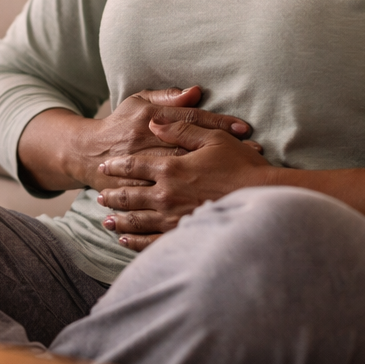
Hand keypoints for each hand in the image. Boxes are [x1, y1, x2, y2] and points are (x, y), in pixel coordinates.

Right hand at [16, 86, 257, 193]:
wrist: (88, 154)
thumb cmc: (121, 123)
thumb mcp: (139, 102)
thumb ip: (167, 97)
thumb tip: (195, 91)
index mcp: (149, 118)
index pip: (190, 118)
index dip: (218, 123)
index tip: (245, 128)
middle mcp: (146, 142)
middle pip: (191, 146)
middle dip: (223, 150)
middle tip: (252, 152)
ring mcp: (141, 169)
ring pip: (181, 173)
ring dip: (213, 175)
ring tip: (240, 179)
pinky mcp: (137, 191)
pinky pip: (166, 195)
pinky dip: (191, 198)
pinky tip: (213, 202)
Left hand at [95, 118, 273, 250]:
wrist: (264, 198)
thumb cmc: (241, 166)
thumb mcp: (213, 138)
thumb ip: (182, 127)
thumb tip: (156, 121)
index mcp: (171, 167)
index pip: (134, 166)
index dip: (117, 166)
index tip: (105, 166)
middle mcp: (166, 194)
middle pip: (130, 195)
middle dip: (113, 196)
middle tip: (100, 197)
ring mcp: (172, 219)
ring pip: (136, 221)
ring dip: (118, 220)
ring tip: (105, 220)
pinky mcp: (182, 236)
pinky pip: (150, 242)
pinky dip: (134, 242)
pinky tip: (125, 241)